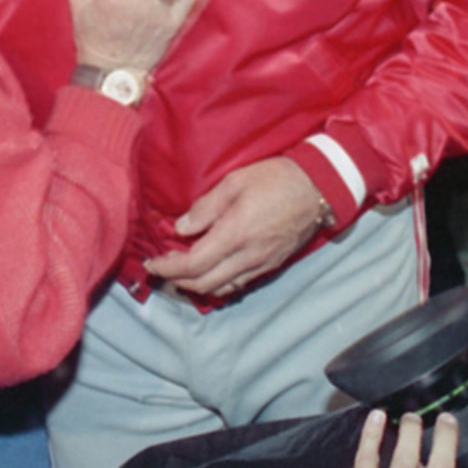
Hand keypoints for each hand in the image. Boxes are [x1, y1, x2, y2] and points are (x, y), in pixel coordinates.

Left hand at [144, 157, 322, 295]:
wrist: (316, 188)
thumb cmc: (274, 179)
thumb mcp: (234, 182)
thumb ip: (205, 208)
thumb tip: (180, 228)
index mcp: (234, 234)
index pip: (193, 265)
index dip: (167, 268)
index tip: (151, 263)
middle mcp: (247, 257)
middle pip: (203, 283)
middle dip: (176, 280)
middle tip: (160, 268)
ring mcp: (260, 264)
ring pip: (220, 289)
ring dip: (195, 285)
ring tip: (179, 272)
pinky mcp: (270, 265)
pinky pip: (238, 285)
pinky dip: (217, 284)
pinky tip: (208, 272)